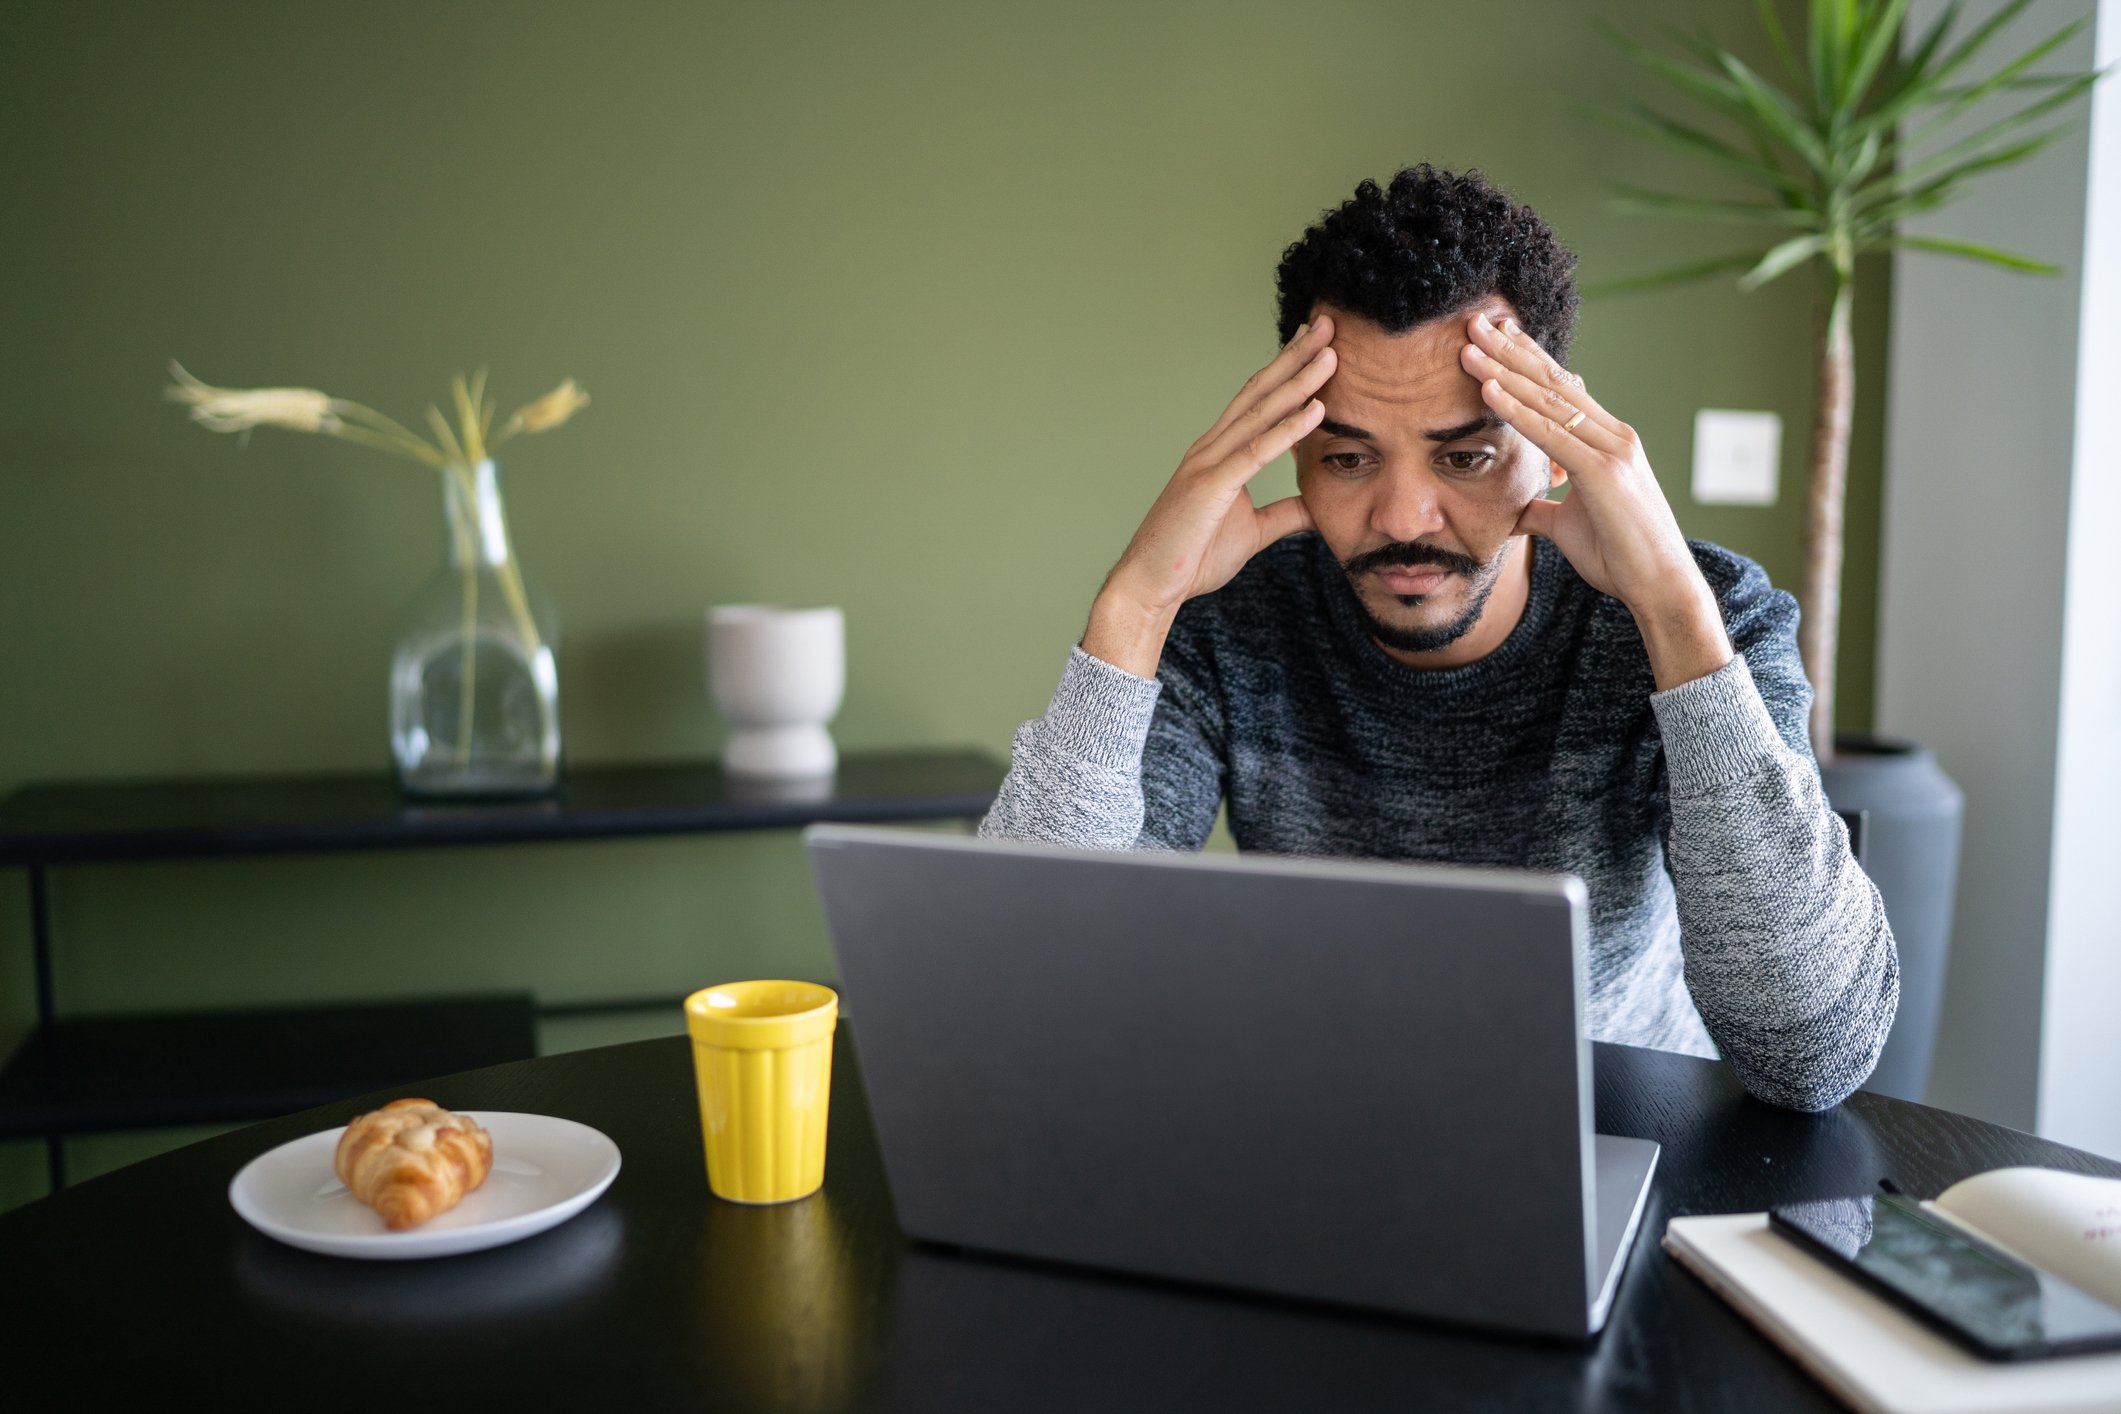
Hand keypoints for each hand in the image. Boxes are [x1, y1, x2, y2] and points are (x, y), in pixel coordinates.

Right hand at [1084, 317, 1333, 676]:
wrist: (1149, 587)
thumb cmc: (1190, 558)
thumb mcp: (1253, 532)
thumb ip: (1285, 514)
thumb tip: (1318, 506)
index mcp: (1218, 454)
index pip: (1258, 401)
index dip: (1287, 369)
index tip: (1316, 343)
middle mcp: (1211, 447)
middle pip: (1260, 391)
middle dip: (1296, 356)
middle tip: (1328, 323)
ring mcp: (1208, 463)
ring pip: (1262, 412)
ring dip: (1299, 381)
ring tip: (1331, 353)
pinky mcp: (1211, 486)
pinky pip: (1257, 452)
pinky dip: (1288, 428)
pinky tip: (1316, 408)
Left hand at [1459, 311, 1732, 689]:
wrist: (1660, 586)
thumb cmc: (1621, 557)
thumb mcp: (1570, 527)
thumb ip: (1545, 510)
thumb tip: (1520, 510)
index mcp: (1606, 442)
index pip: (1561, 390)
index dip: (1526, 361)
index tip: (1496, 336)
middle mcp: (1612, 435)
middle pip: (1553, 382)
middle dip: (1510, 350)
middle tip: (1475, 321)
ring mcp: (1611, 450)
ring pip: (1549, 400)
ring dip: (1505, 370)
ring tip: (1469, 345)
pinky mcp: (1605, 472)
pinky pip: (1552, 435)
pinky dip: (1517, 410)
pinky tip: (1489, 390)